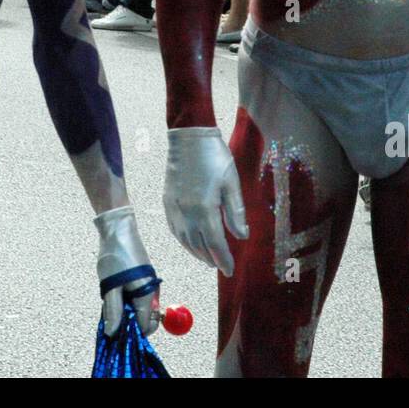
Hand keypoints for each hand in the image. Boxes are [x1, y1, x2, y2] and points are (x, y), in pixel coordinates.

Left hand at [94, 206, 158, 336]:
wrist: (119, 229)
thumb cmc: (116, 256)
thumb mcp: (110, 286)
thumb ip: (113, 311)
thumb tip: (113, 334)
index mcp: (146, 295)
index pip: (145, 326)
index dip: (130, 332)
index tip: (114, 331)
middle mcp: (151, 292)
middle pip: (144, 319)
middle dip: (127, 321)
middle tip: (110, 311)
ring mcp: (148, 286)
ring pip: (138, 309)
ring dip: (124, 309)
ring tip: (111, 294)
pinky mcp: (143, 280)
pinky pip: (136, 298)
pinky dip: (125, 299)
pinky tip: (115, 288)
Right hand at [164, 127, 247, 275]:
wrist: (188, 137)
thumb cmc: (214, 157)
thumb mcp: (231, 183)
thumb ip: (235, 212)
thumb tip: (241, 236)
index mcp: (205, 208)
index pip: (214, 243)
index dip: (223, 259)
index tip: (230, 270)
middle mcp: (186, 213)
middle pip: (198, 245)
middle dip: (210, 258)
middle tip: (220, 265)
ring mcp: (174, 208)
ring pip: (184, 240)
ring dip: (196, 253)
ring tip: (208, 258)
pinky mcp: (167, 202)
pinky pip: (174, 229)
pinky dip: (183, 241)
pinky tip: (190, 242)